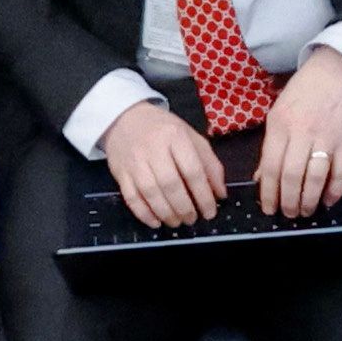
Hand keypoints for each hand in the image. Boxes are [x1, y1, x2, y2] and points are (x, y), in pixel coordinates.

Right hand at [98, 96, 229, 228]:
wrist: (124, 118)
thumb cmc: (163, 130)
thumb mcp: (191, 138)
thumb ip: (209, 164)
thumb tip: (220, 194)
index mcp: (176, 137)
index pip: (193, 171)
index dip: (204, 196)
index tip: (210, 212)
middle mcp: (154, 149)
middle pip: (170, 185)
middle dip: (184, 208)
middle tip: (192, 219)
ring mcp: (135, 162)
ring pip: (150, 193)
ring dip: (166, 213)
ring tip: (177, 222)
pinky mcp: (121, 173)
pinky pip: (131, 198)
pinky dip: (144, 213)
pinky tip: (155, 222)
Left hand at [250, 45, 341, 215]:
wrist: (336, 70)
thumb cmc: (304, 91)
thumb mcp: (278, 113)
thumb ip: (271, 146)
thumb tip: (261, 177)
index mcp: (279, 125)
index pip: (270, 166)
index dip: (268, 193)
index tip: (268, 208)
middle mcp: (301, 132)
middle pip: (291, 176)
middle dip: (288, 202)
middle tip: (288, 214)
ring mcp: (326, 137)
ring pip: (315, 177)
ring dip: (309, 200)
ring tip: (306, 211)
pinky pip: (340, 172)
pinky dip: (334, 190)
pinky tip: (328, 200)